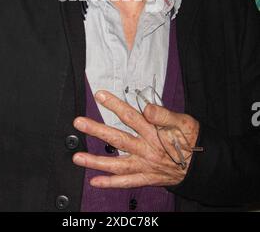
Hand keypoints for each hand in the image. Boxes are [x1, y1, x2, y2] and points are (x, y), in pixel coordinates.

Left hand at [73, 90, 199, 187]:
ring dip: (96, 161)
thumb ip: (164, 115)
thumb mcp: (184, 121)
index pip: (131, 116)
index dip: (115, 105)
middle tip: (79, 123)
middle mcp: (147, 150)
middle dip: (97, 130)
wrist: (202, 165)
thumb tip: (147, 108)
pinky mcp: (147, 178)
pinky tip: (95, 181)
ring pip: (117, 164)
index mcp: (154, 133)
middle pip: (118, 138)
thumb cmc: (191, 139)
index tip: (100, 95)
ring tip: (77, 158)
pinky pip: (126, 183)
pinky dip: (110, 183)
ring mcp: (145, 166)